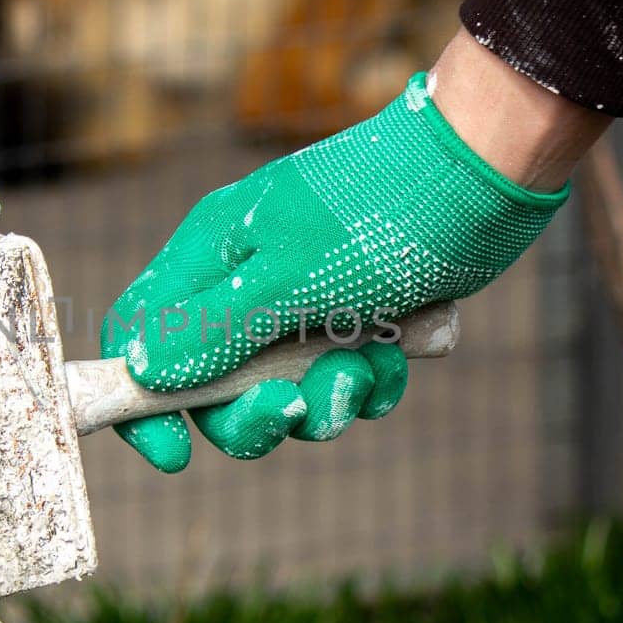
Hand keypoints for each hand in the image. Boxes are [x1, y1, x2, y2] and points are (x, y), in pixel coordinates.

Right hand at [102, 69, 570, 471]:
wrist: (483, 170)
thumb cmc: (375, 215)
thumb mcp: (287, 280)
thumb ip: (213, 331)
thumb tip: (141, 371)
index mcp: (210, 256)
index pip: (140, 334)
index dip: (140, 400)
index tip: (174, 453)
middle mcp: (247, 280)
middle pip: (213, 385)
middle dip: (252, 415)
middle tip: (291, 413)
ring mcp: (304, 301)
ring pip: (285, 390)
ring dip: (325, 400)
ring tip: (365, 369)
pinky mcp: (360, 317)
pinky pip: (343, 379)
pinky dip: (368, 383)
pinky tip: (398, 359)